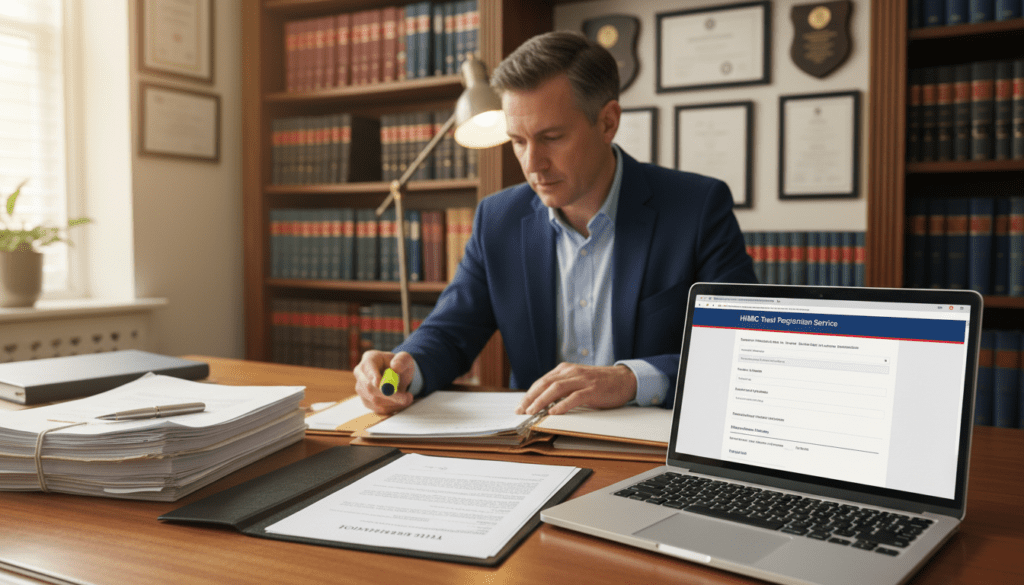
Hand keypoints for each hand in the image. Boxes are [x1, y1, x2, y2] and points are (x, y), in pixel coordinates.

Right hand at [353, 350, 415, 413]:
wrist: (399, 375)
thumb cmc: (400, 365)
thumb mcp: (405, 359)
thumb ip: (402, 360)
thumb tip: (395, 367)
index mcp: (369, 359)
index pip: (367, 368)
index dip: (372, 376)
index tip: (379, 383)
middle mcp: (361, 374)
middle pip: (369, 387)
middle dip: (389, 395)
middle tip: (407, 397)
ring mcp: (361, 388)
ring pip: (375, 400)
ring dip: (394, 402)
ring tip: (408, 398)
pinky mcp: (366, 401)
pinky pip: (378, 408)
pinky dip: (392, 408)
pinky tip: (401, 402)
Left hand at [515, 363, 636, 414]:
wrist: (624, 379)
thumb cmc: (600, 382)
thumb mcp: (577, 380)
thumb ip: (562, 386)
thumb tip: (543, 402)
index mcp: (565, 369)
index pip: (542, 381)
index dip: (529, 394)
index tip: (520, 406)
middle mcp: (572, 372)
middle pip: (545, 384)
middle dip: (530, 398)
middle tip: (521, 411)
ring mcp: (582, 380)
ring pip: (556, 389)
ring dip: (542, 401)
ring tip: (532, 412)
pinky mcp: (592, 390)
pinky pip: (574, 397)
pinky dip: (562, 405)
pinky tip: (554, 413)